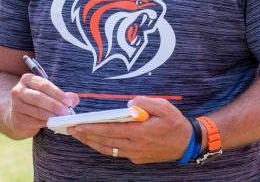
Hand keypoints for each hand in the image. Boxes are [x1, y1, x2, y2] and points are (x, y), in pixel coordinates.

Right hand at [6, 73, 79, 138]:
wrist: (18, 115)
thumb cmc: (37, 102)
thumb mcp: (47, 94)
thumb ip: (62, 95)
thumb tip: (74, 98)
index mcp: (27, 79)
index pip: (43, 85)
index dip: (57, 93)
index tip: (68, 102)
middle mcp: (18, 90)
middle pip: (39, 97)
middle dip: (55, 105)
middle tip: (67, 112)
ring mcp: (16, 105)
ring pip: (37, 111)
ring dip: (52, 115)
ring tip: (62, 118)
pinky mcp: (18, 119)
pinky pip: (35, 121)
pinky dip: (46, 123)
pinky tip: (54, 123)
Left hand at [68, 96, 190, 163]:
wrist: (187, 143)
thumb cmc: (174, 122)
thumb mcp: (162, 105)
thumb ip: (144, 102)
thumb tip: (127, 103)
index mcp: (140, 132)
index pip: (110, 130)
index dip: (92, 128)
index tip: (78, 125)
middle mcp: (135, 146)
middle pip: (105, 141)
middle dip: (86, 135)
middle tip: (71, 130)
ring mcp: (136, 154)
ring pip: (108, 149)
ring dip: (92, 142)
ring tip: (79, 135)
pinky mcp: (137, 158)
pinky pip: (116, 152)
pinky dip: (104, 146)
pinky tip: (96, 140)